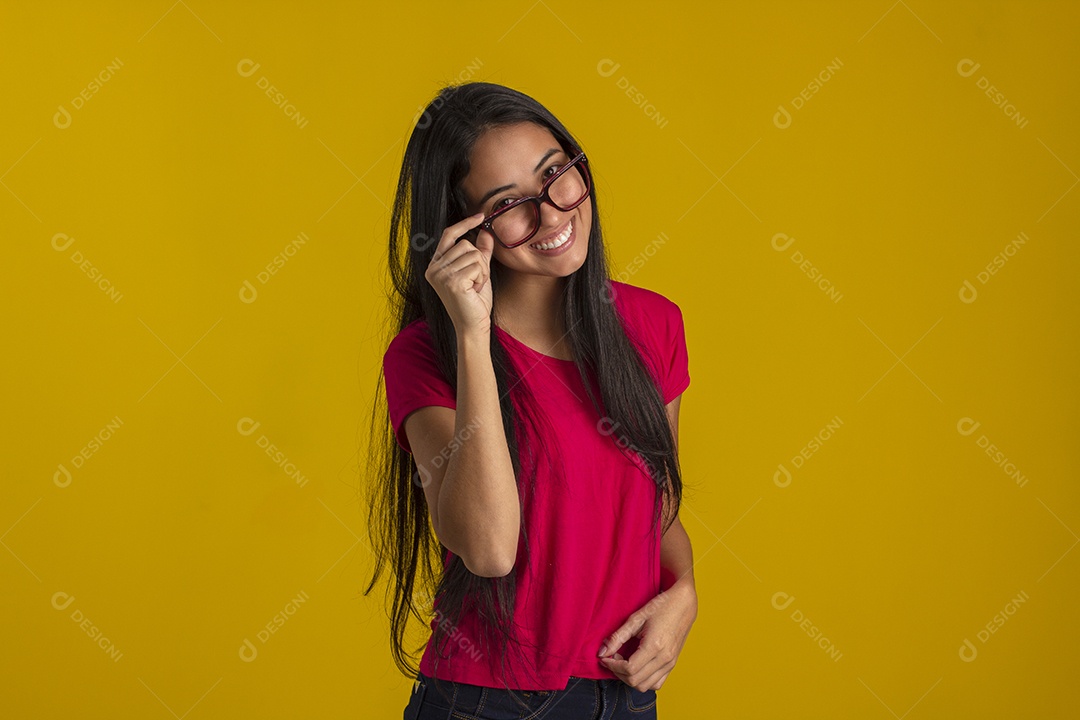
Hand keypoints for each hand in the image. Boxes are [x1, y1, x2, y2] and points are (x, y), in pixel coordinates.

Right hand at [423, 212, 494, 333]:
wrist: (473, 327)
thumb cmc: (475, 303)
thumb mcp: (479, 273)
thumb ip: (481, 252)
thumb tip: (485, 232)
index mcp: (435, 265)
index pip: (449, 236)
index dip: (464, 224)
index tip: (479, 216)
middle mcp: (433, 269)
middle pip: (466, 244)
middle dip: (480, 261)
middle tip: (477, 281)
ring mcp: (441, 275)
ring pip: (474, 254)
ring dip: (482, 271)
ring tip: (475, 287)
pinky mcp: (452, 281)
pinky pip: (477, 266)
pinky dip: (482, 278)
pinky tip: (475, 291)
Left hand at [597, 580, 696, 691]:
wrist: (684, 604)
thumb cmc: (661, 607)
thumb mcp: (636, 618)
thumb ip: (617, 637)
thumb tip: (602, 652)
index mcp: (654, 646)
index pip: (629, 669)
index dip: (613, 665)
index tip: (605, 657)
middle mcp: (664, 658)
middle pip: (635, 681)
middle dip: (618, 672)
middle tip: (613, 657)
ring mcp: (670, 663)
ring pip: (645, 686)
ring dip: (630, 678)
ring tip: (624, 661)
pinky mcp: (673, 664)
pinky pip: (656, 683)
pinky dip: (643, 680)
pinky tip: (637, 666)